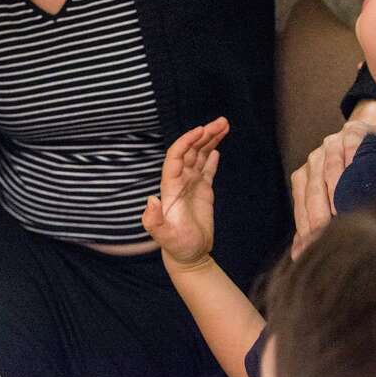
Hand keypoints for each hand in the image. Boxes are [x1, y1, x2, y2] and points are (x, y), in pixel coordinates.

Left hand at [142, 117, 229, 270]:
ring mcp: (191, 185)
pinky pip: (207, 169)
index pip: (177, 156)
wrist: (188, 255)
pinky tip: (217, 148)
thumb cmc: (175, 245)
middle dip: (204, 134)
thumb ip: (153, 220)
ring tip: (224, 125)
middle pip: (191, 150)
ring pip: (200, 156)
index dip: (187, 141)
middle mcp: (180, 181)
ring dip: (211, 140)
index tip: (201, 130)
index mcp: (170, 186)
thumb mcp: (163, 235)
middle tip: (221, 121)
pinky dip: (212, 157)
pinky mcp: (202, 191)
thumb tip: (151, 199)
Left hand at [289, 100, 375, 259]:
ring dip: (334, 191)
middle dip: (319, 217)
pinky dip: (351, 160)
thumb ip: (317, 222)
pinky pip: (349, 146)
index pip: (302, 207)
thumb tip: (299, 255)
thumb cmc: (353, 177)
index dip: (306, 230)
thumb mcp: (334, 198)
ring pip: (329, 169)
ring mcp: (331, 144)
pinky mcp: (351, 132)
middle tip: (326, 238)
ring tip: (341, 213)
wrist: (369, 138)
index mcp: (305, 178)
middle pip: (314, 191)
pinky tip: (356, 175)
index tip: (310, 252)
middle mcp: (313, 160)